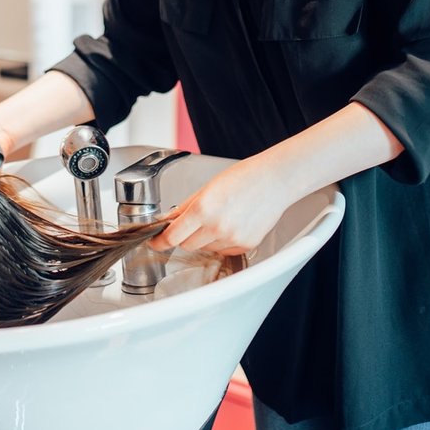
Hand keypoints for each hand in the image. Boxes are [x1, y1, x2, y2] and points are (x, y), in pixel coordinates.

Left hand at [149, 154, 294, 255]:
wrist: (274, 181)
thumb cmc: (243, 178)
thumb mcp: (207, 187)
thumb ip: (185, 207)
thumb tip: (167, 222)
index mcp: (203, 209)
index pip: (172, 237)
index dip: (160, 241)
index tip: (155, 242)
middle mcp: (217, 227)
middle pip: (186, 245)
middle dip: (184, 236)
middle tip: (194, 221)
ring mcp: (232, 238)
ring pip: (205, 248)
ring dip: (205, 238)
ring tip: (220, 218)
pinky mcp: (245, 246)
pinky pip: (223, 250)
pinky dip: (222, 242)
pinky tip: (232, 224)